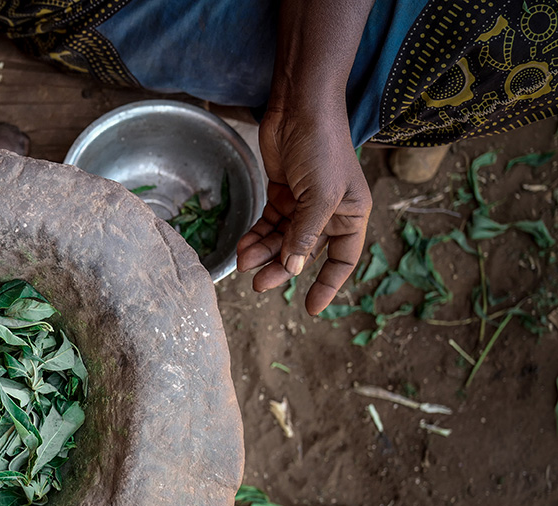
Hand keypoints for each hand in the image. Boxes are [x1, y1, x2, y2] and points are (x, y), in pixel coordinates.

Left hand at [236, 105, 371, 314]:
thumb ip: (305, 234)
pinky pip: (267, 225)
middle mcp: (329, 213)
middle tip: (259, 285)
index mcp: (351, 214)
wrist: (300, 109)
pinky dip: (255, 237)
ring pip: (281, 241)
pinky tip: (242, 247)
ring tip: (243, 262)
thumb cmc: (322, 147)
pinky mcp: (281, 194)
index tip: (310, 308)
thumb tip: (292, 269)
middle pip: (303, 253)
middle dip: (280, 269)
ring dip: (263, 253)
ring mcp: (303, 204)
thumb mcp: (319, 196)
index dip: (328, 284)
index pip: (343, 259)